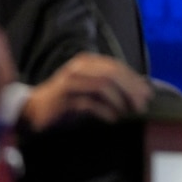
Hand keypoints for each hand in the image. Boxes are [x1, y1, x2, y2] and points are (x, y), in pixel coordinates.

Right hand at [21, 52, 153, 130]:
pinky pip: (89, 103)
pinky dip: (105, 111)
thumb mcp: (90, 88)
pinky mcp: (64, 98)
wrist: (33, 110)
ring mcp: (70, 81)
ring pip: (102, 86)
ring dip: (120, 100)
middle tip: (142, 105)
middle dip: (131, 89)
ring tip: (130, 113)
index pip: (116, 66)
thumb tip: (139, 89)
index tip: (148, 93)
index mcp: (87, 61)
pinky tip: (113, 120)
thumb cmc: (67, 100)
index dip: (134, 79)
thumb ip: (109, 85)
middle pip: (112, 74)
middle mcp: (79, 67)